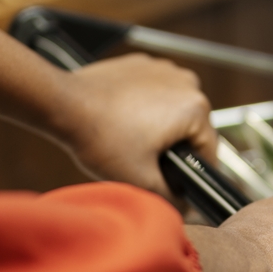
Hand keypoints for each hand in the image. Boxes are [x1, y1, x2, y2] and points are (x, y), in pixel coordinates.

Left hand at [54, 53, 217, 198]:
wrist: (64, 104)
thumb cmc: (100, 136)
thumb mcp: (141, 180)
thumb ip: (172, 199)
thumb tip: (185, 207)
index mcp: (195, 108)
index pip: (209, 151)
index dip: (193, 173)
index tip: (175, 181)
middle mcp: (187, 83)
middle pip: (193, 129)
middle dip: (174, 146)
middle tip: (145, 160)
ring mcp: (165, 70)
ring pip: (175, 110)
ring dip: (162, 126)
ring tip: (132, 138)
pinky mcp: (145, 64)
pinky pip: (156, 92)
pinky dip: (146, 105)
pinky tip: (124, 119)